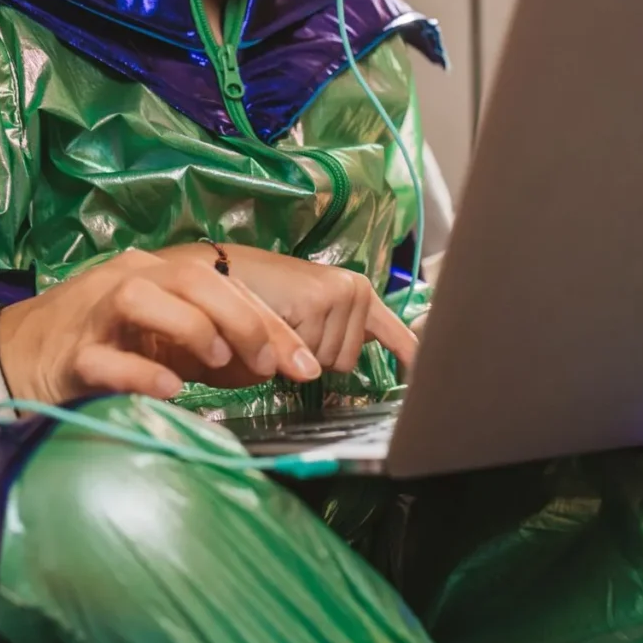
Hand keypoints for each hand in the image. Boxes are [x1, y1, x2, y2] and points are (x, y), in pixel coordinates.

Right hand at [0, 247, 322, 402]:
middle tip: (269, 365)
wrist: (14, 359)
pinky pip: (104, 358)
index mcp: (158, 275)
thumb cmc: (102, 345)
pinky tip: (169, 389)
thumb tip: (274, 363)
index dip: (272, 323)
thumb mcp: (164, 337)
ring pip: (142, 297)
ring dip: (190, 325)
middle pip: (191, 278)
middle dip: (241, 318)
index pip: (226, 285)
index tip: (306, 366)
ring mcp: (95, 316)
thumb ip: (212, 342)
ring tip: (220, 362)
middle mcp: (129, 282)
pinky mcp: (69, 356)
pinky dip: (139, 371)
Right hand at [201, 244, 417, 376]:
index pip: (393, 331)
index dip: (409, 353)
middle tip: (293, 329)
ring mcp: (336, 295)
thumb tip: (374, 350)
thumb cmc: (261, 294)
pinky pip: (309, 357)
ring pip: (328, 363)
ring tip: (281, 325)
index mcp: (358, 291)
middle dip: (320, 357)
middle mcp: (354, 290)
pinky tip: (274, 323)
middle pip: (349, 361)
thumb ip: (344, 331)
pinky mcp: (315, 303)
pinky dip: (288, 352)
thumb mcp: (313, 312)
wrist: (219, 274)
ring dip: (302, 356)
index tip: (424, 369)